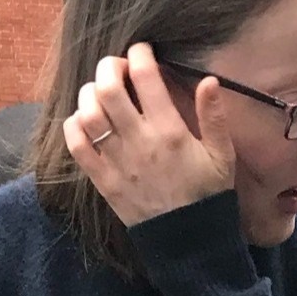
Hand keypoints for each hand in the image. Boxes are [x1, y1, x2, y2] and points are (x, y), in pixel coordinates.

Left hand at [63, 44, 235, 225]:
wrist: (190, 242)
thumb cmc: (208, 195)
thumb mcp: (222, 156)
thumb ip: (215, 117)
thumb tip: (209, 80)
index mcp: (170, 131)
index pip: (146, 77)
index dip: (139, 55)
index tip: (142, 52)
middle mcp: (140, 142)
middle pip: (108, 89)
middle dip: (108, 68)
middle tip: (116, 68)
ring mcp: (118, 162)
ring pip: (88, 113)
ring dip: (89, 94)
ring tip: (100, 93)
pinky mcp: (103, 181)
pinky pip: (77, 146)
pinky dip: (74, 126)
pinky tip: (84, 121)